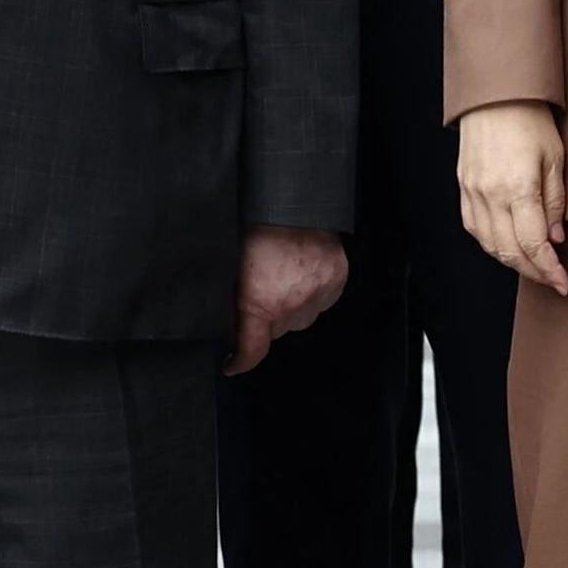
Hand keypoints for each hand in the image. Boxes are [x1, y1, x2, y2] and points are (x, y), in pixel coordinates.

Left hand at [228, 226, 348, 373]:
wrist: (291, 203)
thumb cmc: (255, 230)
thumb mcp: (232, 271)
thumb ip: (234, 304)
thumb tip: (233, 328)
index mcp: (259, 304)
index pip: (251, 351)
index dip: (240, 362)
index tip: (232, 364)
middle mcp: (291, 307)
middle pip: (276, 331)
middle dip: (266, 319)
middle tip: (260, 294)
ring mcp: (317, 296)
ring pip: (300, 319)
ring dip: (290, 308)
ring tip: (283, 278)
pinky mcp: (335, 283)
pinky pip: (321, 302)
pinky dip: (311, 295)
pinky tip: (302, 274)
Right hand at [456, 102, 567, 294]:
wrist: (495, 94)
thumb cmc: (530, 119)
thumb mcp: (555, 158)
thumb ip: (555, 201)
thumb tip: (555, 238)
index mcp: (518, 188)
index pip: (533, 245)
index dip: (549, 269)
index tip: (563, 282)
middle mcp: (491, 195)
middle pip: (510, 252)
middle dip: (534, 272)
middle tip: (552, 279)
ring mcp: (473, 192)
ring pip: (490, 245)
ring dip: (513, 262)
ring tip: (534, 266)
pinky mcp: (464, 188)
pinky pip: (475, 228)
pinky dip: (492, 244)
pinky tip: (507, 246)